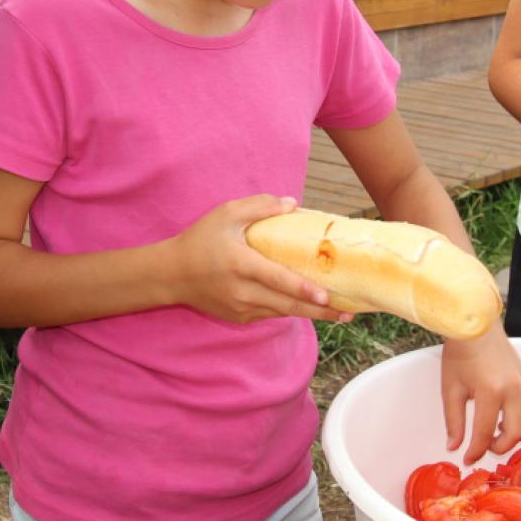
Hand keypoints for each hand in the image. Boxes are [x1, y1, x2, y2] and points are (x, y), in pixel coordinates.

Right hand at [172, 195, 355, 324]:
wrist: (171, 274)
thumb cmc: (200, 240)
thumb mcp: (226, 214)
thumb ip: (259, 207)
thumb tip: (293, 204)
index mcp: (242, 265)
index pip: (278, 280)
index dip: (304, 290)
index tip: (327, 295)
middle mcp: (243, 292)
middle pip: (288, 305)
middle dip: (321, 311)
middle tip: (349, 313)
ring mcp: (241, 308)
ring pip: (282, 312)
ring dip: (311, 314)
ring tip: (339, 313)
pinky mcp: (239, 317)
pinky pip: (270, 314)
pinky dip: (290, 310)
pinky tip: (309, 307)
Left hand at [438, 324, 520, 462]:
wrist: (476, 327)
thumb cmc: (461, 354)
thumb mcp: (450, 389)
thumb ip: (453, 421)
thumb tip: (454, 447)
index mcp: (491, 391)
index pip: (485, 433)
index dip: (475, 451)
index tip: (467, 459)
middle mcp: (514, 390)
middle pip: (514, 434)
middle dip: (497, 448)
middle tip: (482, 448)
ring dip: (516, 438)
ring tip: (497, 435)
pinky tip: (509, 422)